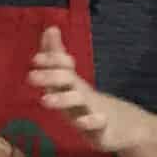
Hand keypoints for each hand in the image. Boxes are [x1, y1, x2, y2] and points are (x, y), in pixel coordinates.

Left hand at [27, 26, 146, 152]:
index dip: (51, 61)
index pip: (62, 65)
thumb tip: (50, 28)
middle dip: (50, 76)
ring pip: (79, 100)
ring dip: (62, 98)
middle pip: (68, 79)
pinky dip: (90, 122)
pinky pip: (97, 123)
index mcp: (72, 83)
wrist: (125, 125)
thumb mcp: (69, 82)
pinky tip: (80, 122)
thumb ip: (57, 57)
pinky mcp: (102, 128)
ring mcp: (93, 108)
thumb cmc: (87, 101)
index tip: (35, 59)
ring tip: (44, 100)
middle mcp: (81, 93)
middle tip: (30, 76)